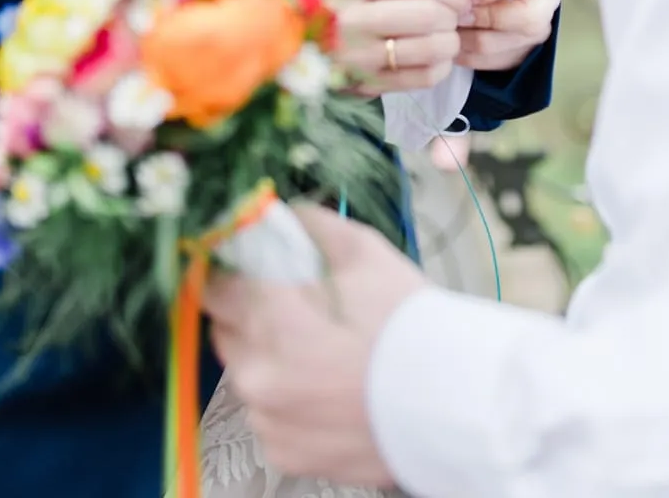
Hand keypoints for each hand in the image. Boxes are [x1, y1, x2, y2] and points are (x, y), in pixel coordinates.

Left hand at [206, 206, 426, 483]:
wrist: (453, 402)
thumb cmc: (411, 325)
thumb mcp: (366, 253)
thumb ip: (313, 226)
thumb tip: (283, 215)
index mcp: (272, 317)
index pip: (215, 285)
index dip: (230, 269)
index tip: (243, 263)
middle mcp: (258, 373)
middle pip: (225, 328)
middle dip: (248, 311)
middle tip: (288, 302)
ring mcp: (269, 419)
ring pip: (245, 373)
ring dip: (267, 355)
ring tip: (319, 348)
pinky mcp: (284, 453)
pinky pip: (268, 415)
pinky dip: (286, 398)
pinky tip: (326, 385)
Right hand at [315, 0, 470, 96]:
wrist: (290, 49)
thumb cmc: (332, 8)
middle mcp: (349, 20)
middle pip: (428, 14)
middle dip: (453, 14)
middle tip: (456, 16)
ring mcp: (358, 57)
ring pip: (431, 48)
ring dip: (450, 41)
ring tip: (447, 37)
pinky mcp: (367, 86)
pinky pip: (423, 77)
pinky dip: (442, 67)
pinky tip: (437, 59)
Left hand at [435, 0, 559, 71]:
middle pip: (526, 19)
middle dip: (483, 18)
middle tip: (457, 14)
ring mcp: (537, 30)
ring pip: (500, 45)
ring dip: (466, 39)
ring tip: (447, 27)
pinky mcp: (522, 54)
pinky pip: (490, 63)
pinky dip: (465, 54)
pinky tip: (452, 40)